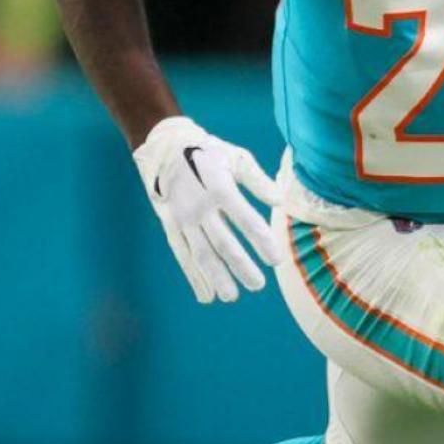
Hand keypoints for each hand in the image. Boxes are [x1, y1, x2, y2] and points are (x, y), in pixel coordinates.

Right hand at [133, 116, 282, 303]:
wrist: (164, 147)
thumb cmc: (208, 152)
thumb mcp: (235, 157)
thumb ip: (258, 180)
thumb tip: (280, 202)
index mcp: (219, 186)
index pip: (245, 219)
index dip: (262, 241)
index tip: (277, 261)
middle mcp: (200, 205)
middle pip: (223, 242)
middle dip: (241, 266)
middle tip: (258, 285)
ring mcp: (182, 217)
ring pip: (201, 253)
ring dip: (216, 276)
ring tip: (232, 297)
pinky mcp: (170, 225)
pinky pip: (182, 254)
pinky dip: (193, 276)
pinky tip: (206, 294)